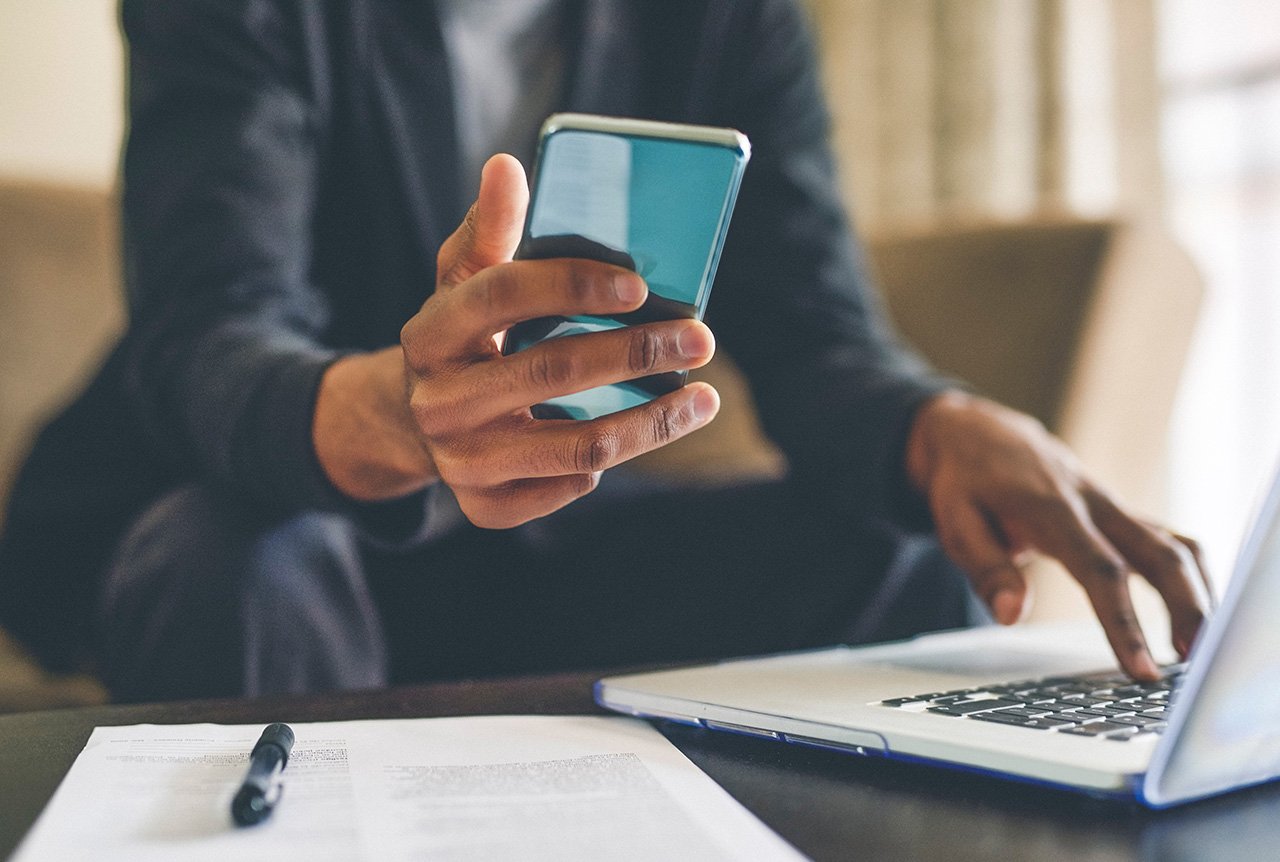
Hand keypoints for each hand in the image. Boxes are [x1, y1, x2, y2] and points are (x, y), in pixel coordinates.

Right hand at [395, 154, 718, 527]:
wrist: (413, 421)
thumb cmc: (464, 336)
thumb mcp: (464, 280)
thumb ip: (490, 228)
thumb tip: (508, 166)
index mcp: (430, 332)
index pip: (503, 295)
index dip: (574, 285)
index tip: (640, 285)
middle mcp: (438, 401)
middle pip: (552, 372)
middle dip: (638, 353)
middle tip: (701, 339)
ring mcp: (460, 460)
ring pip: (578, 446)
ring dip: (653, 422)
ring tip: (704, 398)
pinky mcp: (484, 506)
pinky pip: (566, 486)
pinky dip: (609, 463)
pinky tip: (638, 433)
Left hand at [905, 390, 1212, 679]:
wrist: (978, 434)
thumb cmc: (965, 481)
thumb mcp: (955, 522)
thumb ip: (986, 569)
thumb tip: (1011, 617)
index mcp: (1052, 509)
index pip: (1100, 571)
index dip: (1125, 623)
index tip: (1142, 670)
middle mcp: (1093, 504)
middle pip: (1161, 555)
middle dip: (1188, 609)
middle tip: (1196, 662)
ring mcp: (1112, 506)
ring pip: (1175, 546)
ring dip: (1198, 595)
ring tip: (1200, 648)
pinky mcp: (1119, 513)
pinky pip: (1168, 541)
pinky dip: (1190, 576)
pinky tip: (1196, 612)